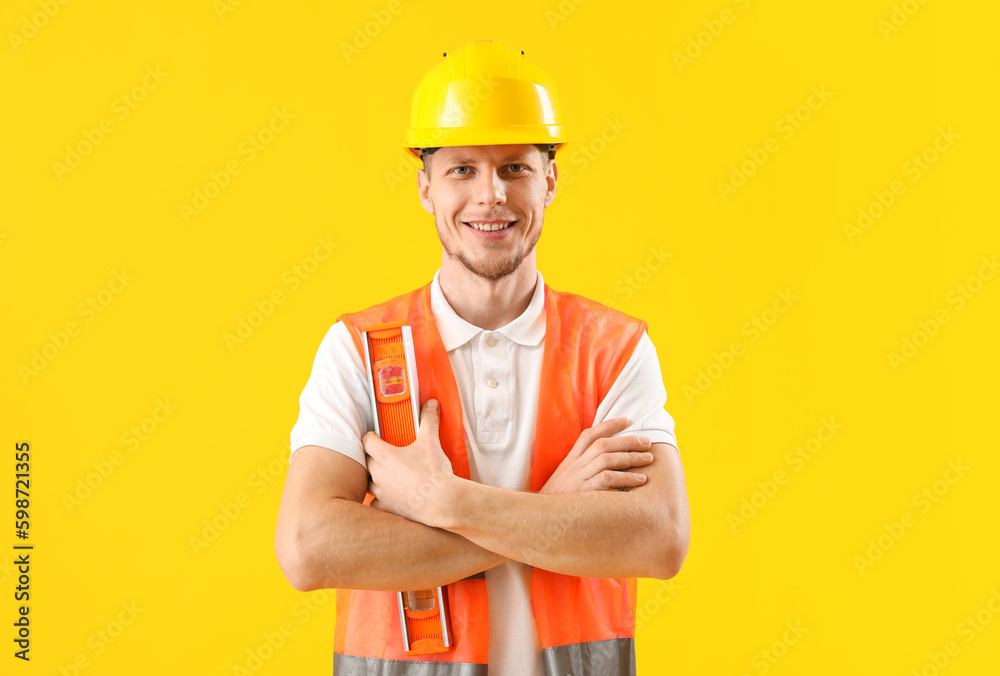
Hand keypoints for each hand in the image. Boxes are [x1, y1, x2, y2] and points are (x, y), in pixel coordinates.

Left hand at [363, 399, 455, 523]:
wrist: (441, 502)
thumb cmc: (434, 474)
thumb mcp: (431, 442)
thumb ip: (429, 421)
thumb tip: (431, 405)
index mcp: (384, 456)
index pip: (366, 441)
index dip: (370, 437)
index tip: (375, 436)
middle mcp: (378, 474)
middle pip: (365, 461)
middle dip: (371, 457)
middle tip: (382, 454)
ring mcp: (380, 492)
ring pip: (368, 483)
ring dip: (373, 478)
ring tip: (384, 475)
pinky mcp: (386, 507)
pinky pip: (375, 503)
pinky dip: (379, 500)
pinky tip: (387, 497)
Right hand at [540, 417, 653, 493]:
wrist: (540, 521)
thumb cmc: (558, 504)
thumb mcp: (564, 482)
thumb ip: (581, 471)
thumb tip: (607, 465)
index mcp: (569, 461)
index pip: (588, 435)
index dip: (608, 425)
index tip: (627, 420)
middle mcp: (574, 466)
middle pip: (603, 444)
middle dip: (627, 441)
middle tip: (647, 443)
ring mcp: (578, 478)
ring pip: (607, 458)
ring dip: (631, 457)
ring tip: (648, 459)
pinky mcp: (583, 493)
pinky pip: (608, 479)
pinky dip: (626, 478)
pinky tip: (640, 480)